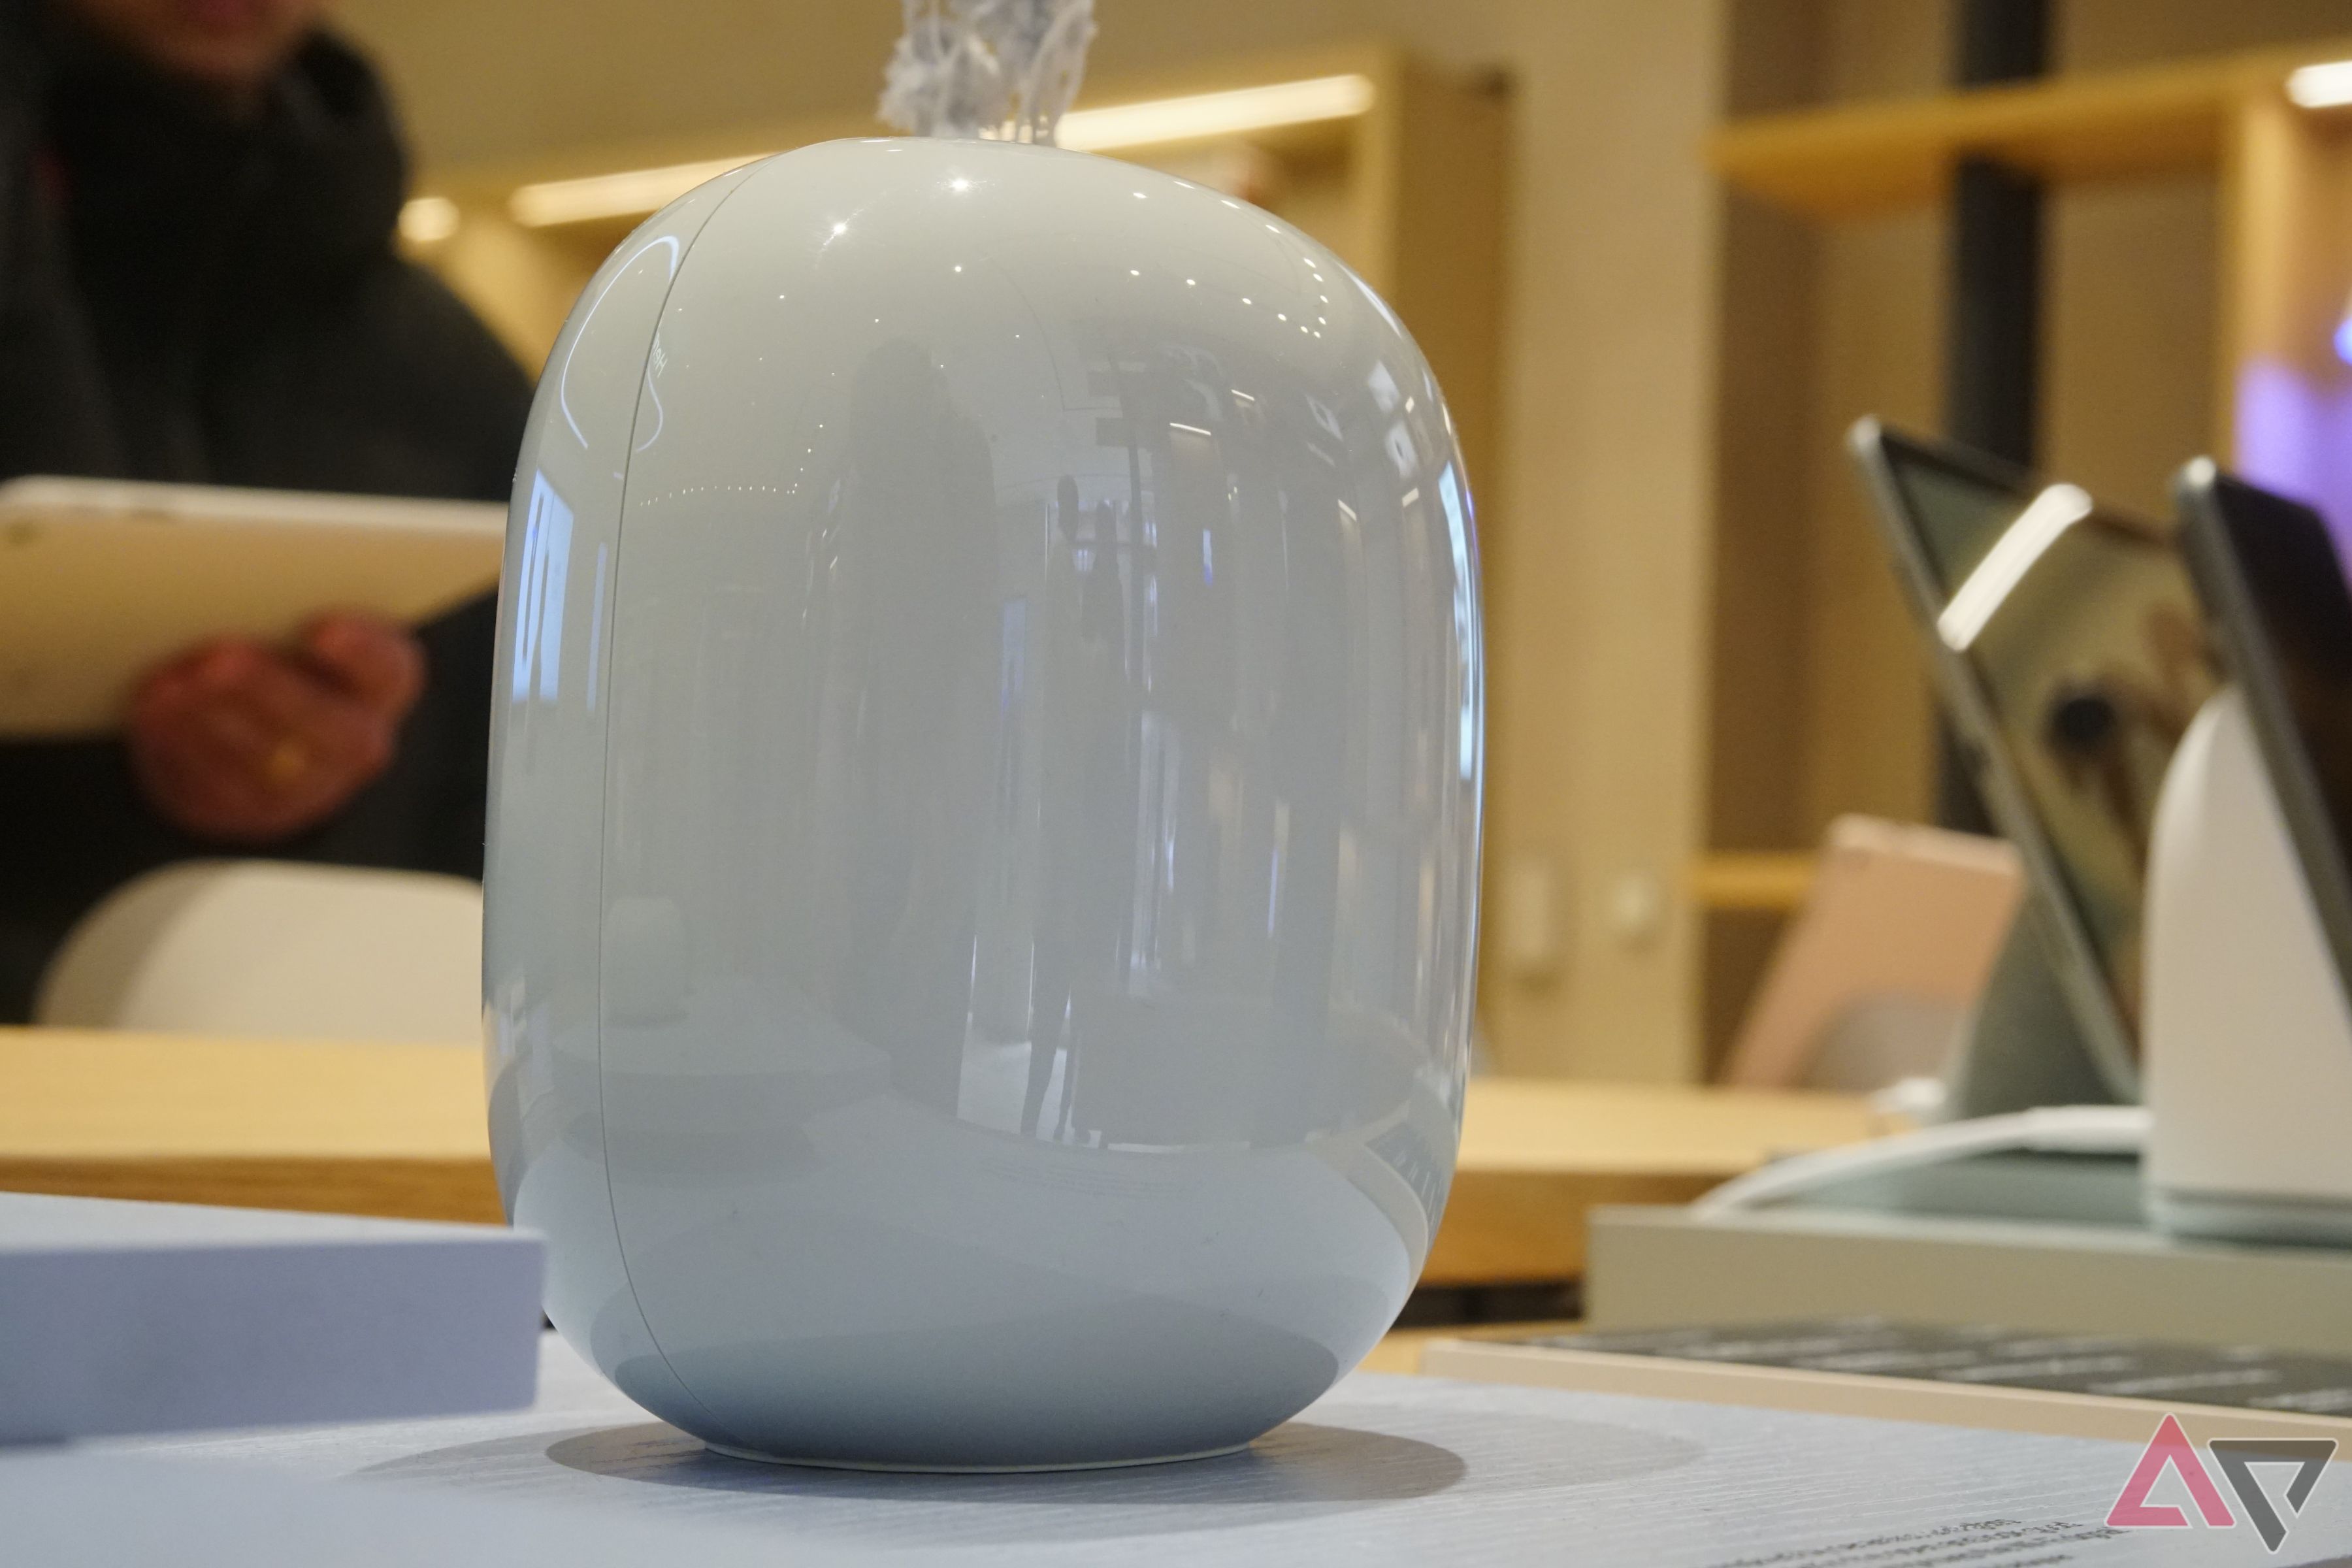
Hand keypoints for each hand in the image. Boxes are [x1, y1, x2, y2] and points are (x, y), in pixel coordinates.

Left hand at [127, 612, 425, 843]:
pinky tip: (155, 706)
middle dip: (269, 690)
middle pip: (328, 726)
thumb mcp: (295, 618)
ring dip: (213, 720)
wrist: (259, 719)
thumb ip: (283, 601)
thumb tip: (229, 581)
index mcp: (382, 683)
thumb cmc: (279, 644)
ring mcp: (306, 786)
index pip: (387, 669)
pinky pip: (216, 786)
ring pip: (266, 765)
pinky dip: (180, 743)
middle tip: (220, 657)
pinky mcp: (246, 808)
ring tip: (173, 681)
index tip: (320, 627)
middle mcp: (357, 741)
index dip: (359, 652)